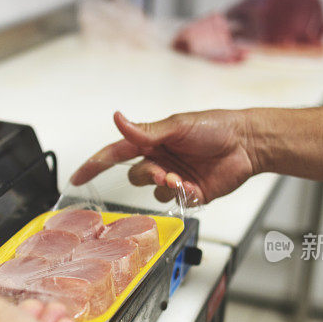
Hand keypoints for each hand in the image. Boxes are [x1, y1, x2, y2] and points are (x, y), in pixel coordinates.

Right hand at [70, 110, 258, 204]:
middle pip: (136, 176)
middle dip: (148, 176)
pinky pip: (175, 203)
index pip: (115, 154)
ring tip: (183, 180)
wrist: (246, 144)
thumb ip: (146, 130)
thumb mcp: (178, 125)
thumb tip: (118, 118)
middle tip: (164, 173)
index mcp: (152, 141)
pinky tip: (196, 186)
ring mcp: (174, 178)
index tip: (76, 178)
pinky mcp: (190, 193)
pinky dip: (183, 197)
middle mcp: (160, 159)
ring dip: (166, 188)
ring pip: (154, 193)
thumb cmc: (215, 126)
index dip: (94, 165)